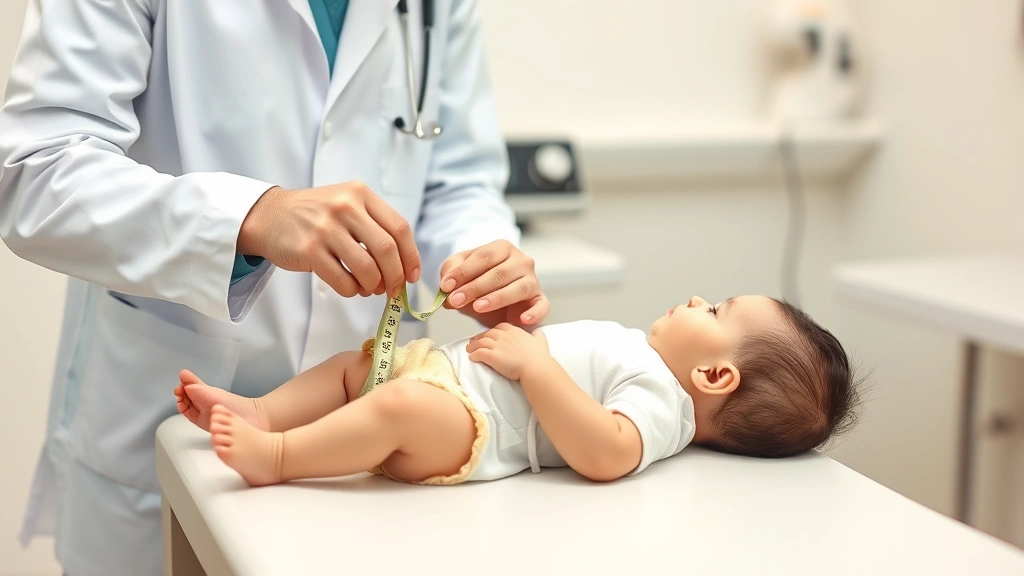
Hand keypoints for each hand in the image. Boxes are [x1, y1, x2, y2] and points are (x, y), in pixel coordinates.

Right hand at [237, 183, 419, 297]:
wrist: (270, 215)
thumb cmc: (316, 214)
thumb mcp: (348, 204)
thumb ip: (375, 225)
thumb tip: (403, 266)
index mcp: (360, 194)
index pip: (400, 228)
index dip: (411, 256)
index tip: (412, 276)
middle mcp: (345, 207)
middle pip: (387, 250)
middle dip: (395, 276)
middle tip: (392, 289)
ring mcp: (326, 229)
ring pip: (367, 269)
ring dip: (374, 286)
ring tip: (369, 288)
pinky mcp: (309, 250)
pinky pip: (343, 281)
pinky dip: (353, 291)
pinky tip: (351, 287)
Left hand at [439, 240, 549, 327]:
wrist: (496, 302)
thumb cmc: (478, 284)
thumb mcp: (461, 274)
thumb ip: (451, 273)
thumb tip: (447, 286)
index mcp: (502, 248)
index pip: (483, 257)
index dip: (464, 272)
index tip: (446, 287)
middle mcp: (522, 260)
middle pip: (499, 273)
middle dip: (474, 288)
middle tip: (456, 301)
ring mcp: (533, 280)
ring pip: (518, 288)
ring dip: (497, 298)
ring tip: (478, 308)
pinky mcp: (539, 299)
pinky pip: (542, 306)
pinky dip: (534, 313)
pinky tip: (522, 320)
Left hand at [466, 323, 549, 380]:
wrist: (535, 367)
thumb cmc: (539, 356)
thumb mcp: (540, 340)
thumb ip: (537, 334)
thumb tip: (537, 332)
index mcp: (514, 330)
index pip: (499, 327)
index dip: (492, 331)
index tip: (489, 335)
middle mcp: (504, 335)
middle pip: (487, 334)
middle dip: (479, 338)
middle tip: (474, 342)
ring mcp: (497, 345)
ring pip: (480, 342)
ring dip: (473, 346)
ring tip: (469, 350)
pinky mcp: (492, 356)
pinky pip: (479, 353)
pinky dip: (474, 355)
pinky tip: (472, 358)